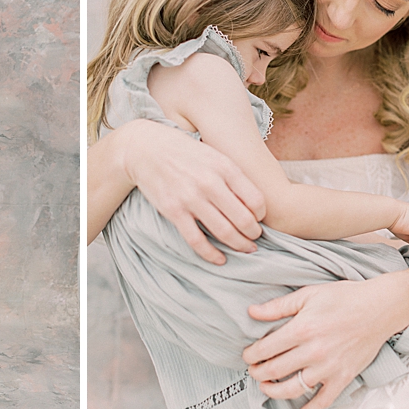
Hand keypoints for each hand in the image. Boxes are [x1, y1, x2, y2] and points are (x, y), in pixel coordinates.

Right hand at [123, 120, 264, 264]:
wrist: (146, 149)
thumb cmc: (185, 152)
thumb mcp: (214, 154)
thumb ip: (233, 175)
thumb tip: (256, 202)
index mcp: (224, 167)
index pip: (256, 200)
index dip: (261, 215)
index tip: (259, 219)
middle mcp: (209, 182)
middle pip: (243, 220)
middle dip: (254, 234)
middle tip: (255, 238)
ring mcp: (190, 198)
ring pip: (224, 232)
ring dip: (239, 245)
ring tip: (244, 249)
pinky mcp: (173, 211)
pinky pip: (197, 240)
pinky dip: (211, 254)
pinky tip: (220, 259)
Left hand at [242, 278, 403, 408]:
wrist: (379, 308)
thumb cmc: (343, 298)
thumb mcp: (308, 295)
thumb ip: (278, 307)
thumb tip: (251, 312)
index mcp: (301, 330)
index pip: (266, 349)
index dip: (251, 355)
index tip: (246, 356)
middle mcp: (313, 352)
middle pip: (275, 370)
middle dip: (258, 373)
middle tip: (252, 371)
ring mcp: (328, 368)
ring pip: (293, 389)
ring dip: (274, 392)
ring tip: (265, 387)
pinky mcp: (343, 378)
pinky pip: (324, 400)